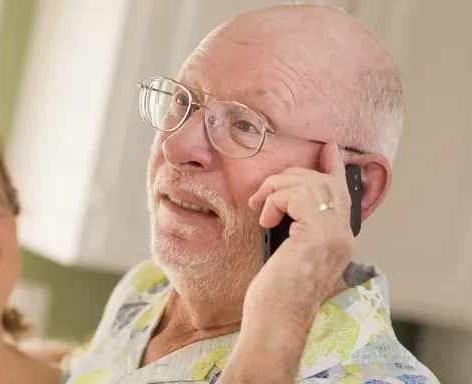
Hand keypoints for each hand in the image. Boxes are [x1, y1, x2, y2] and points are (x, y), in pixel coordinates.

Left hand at [216, 143, 355, 383]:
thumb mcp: (288, 253)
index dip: (333, 166)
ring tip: (260, 206)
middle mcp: (343, 236)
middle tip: (264, 192)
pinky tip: (265, 216)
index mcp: (339, 241)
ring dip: (278, 187)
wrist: (275, 320)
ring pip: (311, 183)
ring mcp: (334, 234)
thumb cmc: (275, 294)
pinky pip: (297, 194)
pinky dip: (275, 199)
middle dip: (292, 176)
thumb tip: (281, 203)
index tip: (326, 147)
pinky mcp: (316, 233)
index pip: (342, 194)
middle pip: (326, 183)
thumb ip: (296, 228)